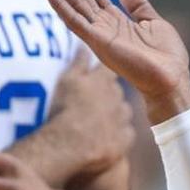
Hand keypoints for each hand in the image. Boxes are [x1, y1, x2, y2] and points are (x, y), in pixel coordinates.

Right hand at [41, 0, 189, 122]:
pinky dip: (59, 5)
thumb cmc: (166, 56)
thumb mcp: (153, 22)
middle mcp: (101, 25)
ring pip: (72, 2)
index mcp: (114, 20)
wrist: (171, 78)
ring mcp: (97, 33)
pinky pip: (74, 20)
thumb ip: (138, 6)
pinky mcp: (97, 41)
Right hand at [47, 47, 134, 174]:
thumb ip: (78, 61)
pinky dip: (118, 135)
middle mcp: (117, 97)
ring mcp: (122, 119)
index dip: (102, 74)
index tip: (94, 79)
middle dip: (108, 96)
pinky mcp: (124, 140)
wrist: (67, 145)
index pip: (108, 70)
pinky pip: (125, 134)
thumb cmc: (63, 109)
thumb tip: (84, 45)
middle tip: (91, 105)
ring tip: (97, 124)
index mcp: (103, 80)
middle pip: (117, 92)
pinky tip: (104, 139)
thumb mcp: (66, 80)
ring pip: (123, 112)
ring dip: (115, 115)